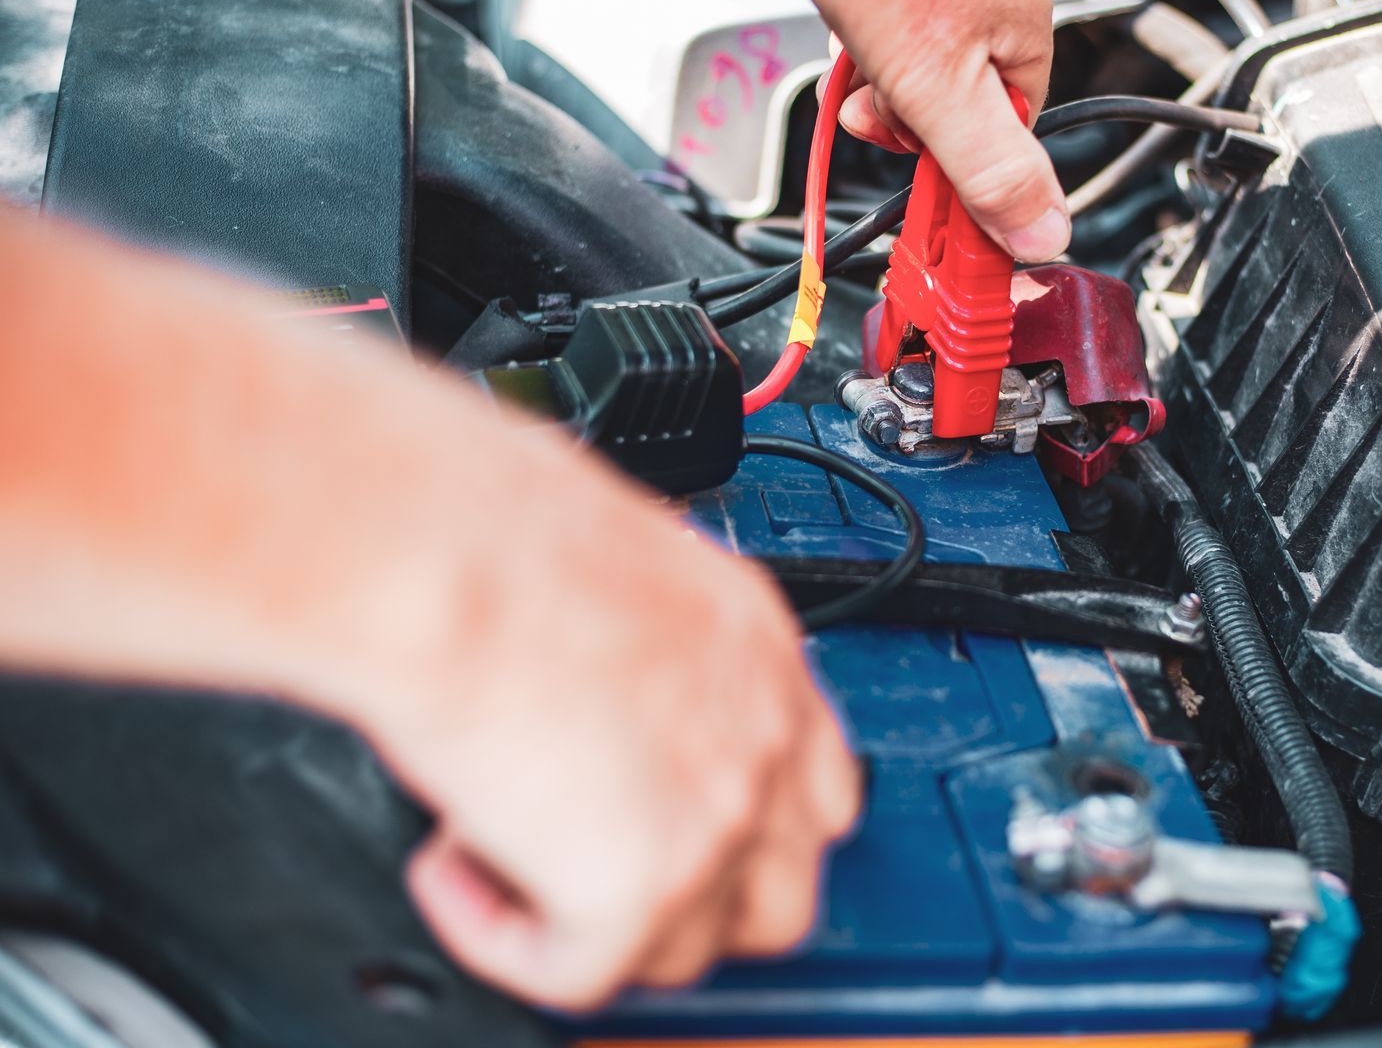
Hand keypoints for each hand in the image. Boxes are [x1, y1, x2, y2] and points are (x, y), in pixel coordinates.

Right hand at [364, 450, 862, 1009]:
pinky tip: (454, 866)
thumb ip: (646, 652)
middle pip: (778, 892)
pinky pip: (580, 974)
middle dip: (687, 900)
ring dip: (595, 922)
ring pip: (687, 949)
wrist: (445, 552)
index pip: (816, 786)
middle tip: (593, 864)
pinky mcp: (643, 886)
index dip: (742, 826)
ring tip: (506, 851)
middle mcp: (763, 734)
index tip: (669, 819)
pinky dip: (502, 939)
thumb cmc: (490, 529)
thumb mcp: (617, 572)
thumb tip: (603, 687)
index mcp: (760, 649)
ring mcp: (720, 818)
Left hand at [780, 0, 1067, 260]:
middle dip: (913, 129)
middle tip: (877, 117)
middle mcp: (997, 2)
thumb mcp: (939, 91)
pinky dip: (864, 48)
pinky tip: (846, 30)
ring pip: (921, 74)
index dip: (964, 179)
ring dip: (882, 90)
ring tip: (857, 65)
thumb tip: (1043, 232)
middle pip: (963, 113)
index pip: (1011, 147)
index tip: (930, 212)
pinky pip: (891, 35)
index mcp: (1027, 34)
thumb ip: (993, 170)